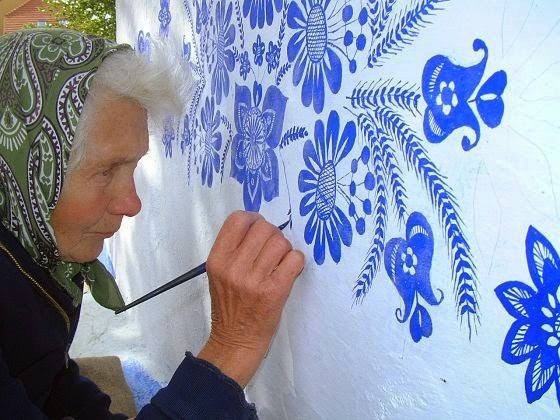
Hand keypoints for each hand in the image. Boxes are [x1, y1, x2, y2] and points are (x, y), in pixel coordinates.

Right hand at [197, 211, 303, 386]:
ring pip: (281, 242)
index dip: (253, 219)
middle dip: (272, 234)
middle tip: (272, 250)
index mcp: (217, 260)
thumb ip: (234, 249)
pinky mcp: (274, 291)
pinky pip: (295, 259)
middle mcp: (234, 267)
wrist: (235, 342)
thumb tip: (260, 225)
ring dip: (285, 249)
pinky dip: (296, 261)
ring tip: (280, 262)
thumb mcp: (219, 274)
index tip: (258, 230)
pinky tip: (289, 270)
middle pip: (264, 227)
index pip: (237, 220)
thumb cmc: (229, 306)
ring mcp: (254, 279)